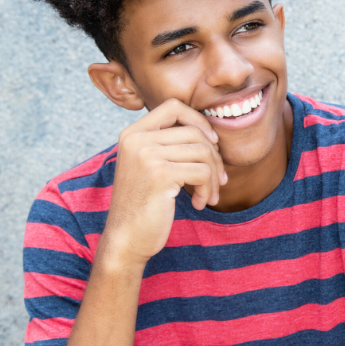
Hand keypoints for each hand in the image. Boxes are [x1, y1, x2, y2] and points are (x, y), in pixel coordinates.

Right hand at [101, 98, 224, 266]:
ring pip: (203, 152)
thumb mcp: (150, 166)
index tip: (211, 143)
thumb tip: (210, 133)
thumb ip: (168, 145)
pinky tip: (199, 203)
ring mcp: (146, 155)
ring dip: (214, 177)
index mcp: (132, 133)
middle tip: (218, 180)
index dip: (199, 120)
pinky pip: (203, 171)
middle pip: (195, 132)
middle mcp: (136, 139)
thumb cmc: (144, 204)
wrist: (126, 239)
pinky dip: (208, 189)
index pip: (174, 106)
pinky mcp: (160, 174)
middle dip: (214, 157)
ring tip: (209, 195)